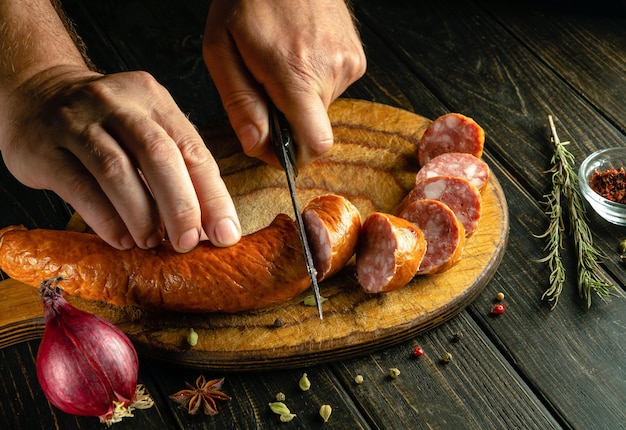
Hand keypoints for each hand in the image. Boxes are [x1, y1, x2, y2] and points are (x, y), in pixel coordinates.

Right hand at [1, 67, 240, 251]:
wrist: (36, 94)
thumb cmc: (107, 125)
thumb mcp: (146, 128)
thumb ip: (177, 167)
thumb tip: (208, 225)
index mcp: (154, 99)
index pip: (193, 150)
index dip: (213, 196)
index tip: (225, 234)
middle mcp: (117, 103)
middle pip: (158, 155)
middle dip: (180, 205)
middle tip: (188, 243)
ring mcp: (77, 121)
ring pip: (117, 171)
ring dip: (141, 215)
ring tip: (152, 243)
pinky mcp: (44, 147)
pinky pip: (80, 187)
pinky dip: (106, 219)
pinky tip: (121, 239)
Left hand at [203, 0, 365, 166]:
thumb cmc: (247, 0)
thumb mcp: (222, 49)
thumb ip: (239, 103)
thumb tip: (256, 146)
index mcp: (297, 73)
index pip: (314, 143)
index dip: (294, 157)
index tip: (275, 149)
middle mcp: (331, 71)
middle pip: (313, 128)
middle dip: (287, 120)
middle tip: (264, 88)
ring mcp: (349, 62)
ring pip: (322, 108)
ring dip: (299, 99)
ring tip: (281, 63)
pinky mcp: (357, 57)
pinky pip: (332, 88)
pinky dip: (312, 82)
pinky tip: (299, 55)